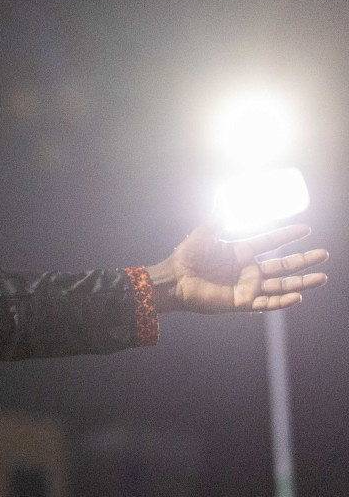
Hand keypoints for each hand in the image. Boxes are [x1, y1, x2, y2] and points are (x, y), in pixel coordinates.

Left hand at [147, 222, 327, 312]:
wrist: (173, 280)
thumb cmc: (186, 257)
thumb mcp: (205, 233)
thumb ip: (218, 216)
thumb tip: (226, 193)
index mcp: (241, 251)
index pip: (271, 242)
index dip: (288, 235)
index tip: (306, 229)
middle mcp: (248, 269)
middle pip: (283, 265)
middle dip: (304, 260)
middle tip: (324, 254)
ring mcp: (246, 286)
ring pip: (281, 285)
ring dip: (301, 282)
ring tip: (322, 277)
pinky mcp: (241, 302)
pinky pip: (266, 303)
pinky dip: (282, 302)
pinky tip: (298, 297)